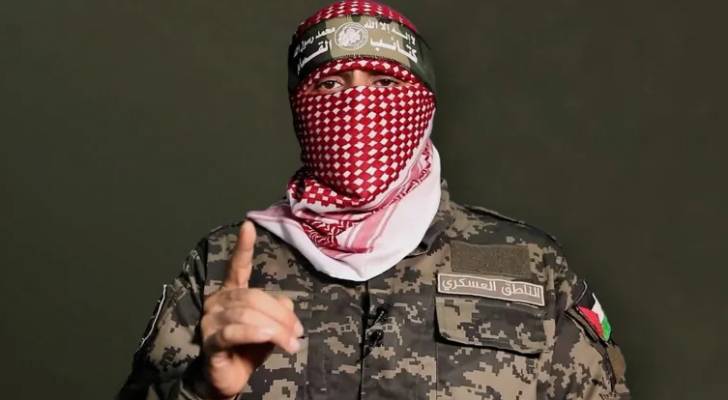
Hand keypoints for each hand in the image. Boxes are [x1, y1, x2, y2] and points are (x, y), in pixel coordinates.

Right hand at [194, 221, 303, 398]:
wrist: (230, 381)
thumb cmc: (248, 350)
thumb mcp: (270, 327)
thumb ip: (278, 312)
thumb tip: (287, 307)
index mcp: (231, 292)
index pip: (238, 266)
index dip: (244, 247)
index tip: (248, 225)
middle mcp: (218, 302)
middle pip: (254, 297)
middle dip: (280, 316)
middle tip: (298, 332)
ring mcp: (211, 321)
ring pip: (248, 315)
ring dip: (275, 329)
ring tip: (291, 343)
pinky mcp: (210, 342)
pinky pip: (234, 332)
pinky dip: (255, 334)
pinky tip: (270, 338)